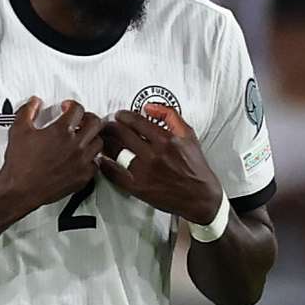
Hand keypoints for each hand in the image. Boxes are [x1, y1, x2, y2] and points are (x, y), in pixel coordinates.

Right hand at [0, 96, 103, 207]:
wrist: (20, 189)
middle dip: (87, 117)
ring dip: (91, 137)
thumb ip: (27, 111)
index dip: (72, 105)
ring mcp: (81, 161)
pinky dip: (91, 158)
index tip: (68, 108)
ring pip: (98, 143)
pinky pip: (96, 163)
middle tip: (80, 120)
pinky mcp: (83, 177)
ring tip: (82, 137)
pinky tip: (82, 156)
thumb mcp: (18, 130)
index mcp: (61, 131)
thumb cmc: (20, 164)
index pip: (78, 109)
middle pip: (95, 123)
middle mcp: (75, 145)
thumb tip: (34, 103)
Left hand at [101, 97, 224, 220]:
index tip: (118, 115)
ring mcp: (144, 172)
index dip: (123, 116)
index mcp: (166, 140)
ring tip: (104, 140)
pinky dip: (106, 166)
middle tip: (106, 125)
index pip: (136, 121)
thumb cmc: (195, 167)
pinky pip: (115, 174)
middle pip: (122, 134)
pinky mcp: (138, 187)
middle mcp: (154, 155)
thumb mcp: (189, 135)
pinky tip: (104, 161)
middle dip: (110, 126)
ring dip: (106, 143)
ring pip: (115, 152)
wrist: (200, 197)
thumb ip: (170, 116)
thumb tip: (149, 107)